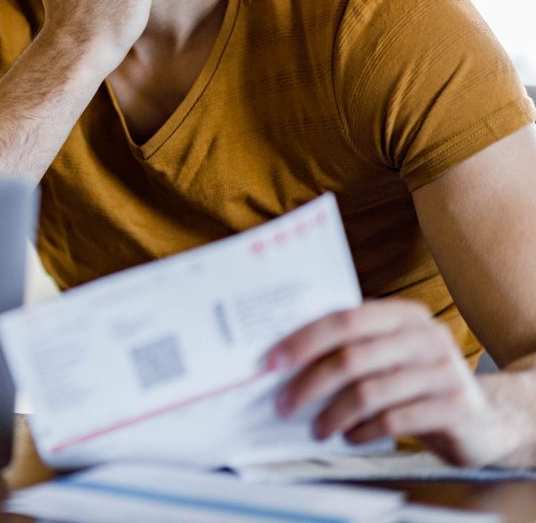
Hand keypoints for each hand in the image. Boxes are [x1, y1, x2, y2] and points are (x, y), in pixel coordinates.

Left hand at [270, 299, 524, 466]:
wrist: (482, 419)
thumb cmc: (415, 382)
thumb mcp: (389, 354)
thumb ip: (351, 347)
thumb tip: (283, 358)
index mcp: (402, 314)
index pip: (344, 319)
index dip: (303, 340)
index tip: (271, 362)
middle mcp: (426, 336)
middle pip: (351, 357)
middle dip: (309, 383)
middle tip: (283, 404)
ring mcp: (444, 371)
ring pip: (369, 393)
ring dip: (333, 414)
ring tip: (316, 428)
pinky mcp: (455, 408)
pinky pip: (394, 421)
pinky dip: (363, 431)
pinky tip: (349, 437)